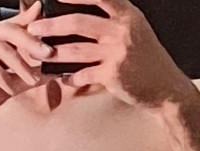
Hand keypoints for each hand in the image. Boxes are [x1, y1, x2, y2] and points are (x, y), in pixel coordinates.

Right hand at [0, 1, 55, 126]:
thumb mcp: (7, 84)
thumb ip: (25, 72)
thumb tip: (51, 69)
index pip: (11, 24)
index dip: (32, 25)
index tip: (52, 30)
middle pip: (7, 30)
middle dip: (31, 42)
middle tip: (49, 55)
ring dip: (19, 64)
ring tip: (31, 80)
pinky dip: (2, 77)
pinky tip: (9, 90)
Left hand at [28, 0, 190, 106]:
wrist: (166, 88)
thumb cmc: (148, 59)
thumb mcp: (137, 29)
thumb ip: (114, 18)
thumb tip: (84, 13)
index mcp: (127, 14)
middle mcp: (121, 30)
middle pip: (78, 22)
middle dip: (51, 25)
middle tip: (33, 27)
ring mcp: (116, 53)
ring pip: (76, 50)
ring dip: (54, 52)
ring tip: (40, 53)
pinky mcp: (112, 75)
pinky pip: (83, 74)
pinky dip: (71, 76)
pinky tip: (63, 77)